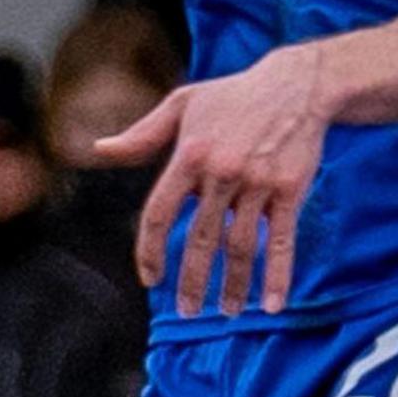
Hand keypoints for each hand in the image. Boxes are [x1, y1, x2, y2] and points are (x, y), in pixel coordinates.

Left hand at [95, 44, 335, 316]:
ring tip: (226, 312)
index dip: (150, 250)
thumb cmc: (234, 96)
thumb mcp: (184, 105)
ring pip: (241, 247)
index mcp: (189, 154)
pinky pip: (282, 241)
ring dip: (233, 286)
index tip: (150, 279)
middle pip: (200, 239)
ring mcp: (258, 183)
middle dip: (191, 281)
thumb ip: (142, 134)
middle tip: (186, 311)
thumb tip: (99, 149)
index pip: (159, 213)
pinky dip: (277, 275)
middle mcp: (222, 172)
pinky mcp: (290, 189)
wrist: (298, 84)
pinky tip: (273, 304)